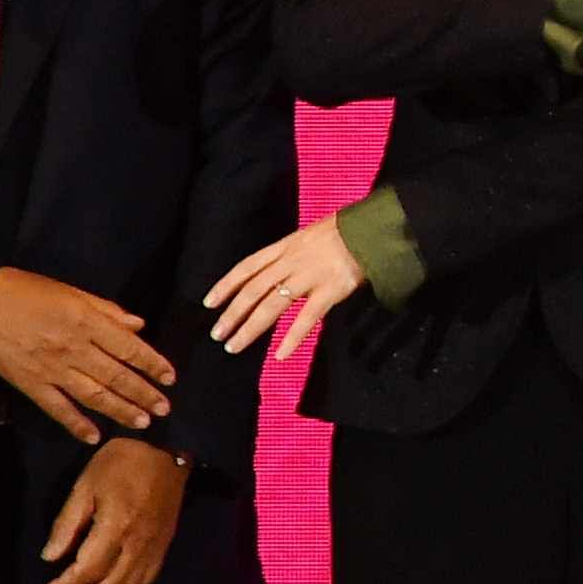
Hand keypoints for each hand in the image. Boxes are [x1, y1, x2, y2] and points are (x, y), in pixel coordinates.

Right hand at [0, 267, 175, 443]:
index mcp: (86, 322)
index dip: (153, 364)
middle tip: (164, 408)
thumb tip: (139, 325)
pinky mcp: (29, 384)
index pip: (129, 348)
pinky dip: (76, 424)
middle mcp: (73, 349)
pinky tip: (94, 436)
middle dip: (143, 393)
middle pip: (116, 376)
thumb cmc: (28, 292)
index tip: (170, 378)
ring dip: (120, 411)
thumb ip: (107, 311)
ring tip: (143, 422)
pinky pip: (57, 409)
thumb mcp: (72, 293)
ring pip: (93, 395)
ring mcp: (51, 370)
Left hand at [38, 439, 186, 583]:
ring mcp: (154, 547)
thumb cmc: (121, 463)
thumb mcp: (85, 485)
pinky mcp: (163, 546)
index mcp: (116, 527)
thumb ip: (68, 523)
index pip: (87, 570)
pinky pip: (145, 580)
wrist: (168, 450)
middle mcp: (137, 544)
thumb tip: (50, 557)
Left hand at [204, 213, 368, 362]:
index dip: (226, 285)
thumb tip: (278, 273)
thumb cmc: (346, 231)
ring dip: (250, 328)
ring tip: (234, 346)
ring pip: (272, 306)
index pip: (247, 267)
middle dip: (232, 313)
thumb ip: (293, 255)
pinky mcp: (331, 290)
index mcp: (285, 246)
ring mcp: (310, 276)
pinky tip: (280, 355)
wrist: (373, 228)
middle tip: (217, 333)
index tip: (209, 303)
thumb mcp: (310, 236)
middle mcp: (291, 261)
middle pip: (253, 290)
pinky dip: (292, 337)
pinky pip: (307, 318)